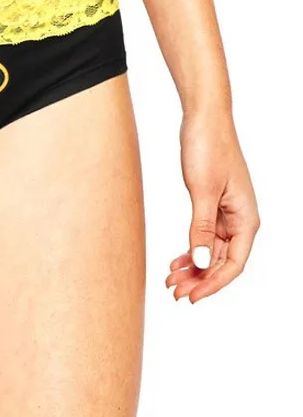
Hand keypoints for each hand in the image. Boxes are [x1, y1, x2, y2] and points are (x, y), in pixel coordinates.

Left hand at [166, 111, 259, 303]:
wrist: (203, 120)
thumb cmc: (208, 149)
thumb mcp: (202, 191)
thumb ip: (201, 227)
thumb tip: (201, 259)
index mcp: (246, 218)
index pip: (234, 264)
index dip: (213, 284)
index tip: (191, 297)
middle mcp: (240, 219)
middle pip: (222, 261)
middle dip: (199, 279)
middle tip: (174, 291)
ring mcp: (226, 214)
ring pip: (211, 251)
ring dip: (193, 267)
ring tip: (170, 280)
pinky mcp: (211, 206)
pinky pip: (203, 237)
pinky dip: (191, 250)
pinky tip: (176, 261)